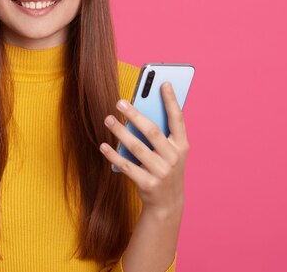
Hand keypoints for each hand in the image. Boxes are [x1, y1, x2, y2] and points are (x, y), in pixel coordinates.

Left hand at [99, 82, 188, 218]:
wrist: (167, 203)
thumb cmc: (165, 168)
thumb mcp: (170, 152)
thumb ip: (161, 133)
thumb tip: (139, 110)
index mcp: (182, 146)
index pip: (178, 119)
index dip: (171, 101)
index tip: (164, 83)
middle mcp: (174, 158)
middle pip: (152, 132)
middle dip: (135, 115)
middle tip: (120, 102)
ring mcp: (161, 172)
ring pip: (137, 148)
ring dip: (120, 132)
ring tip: (108, 119)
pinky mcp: (148, 184)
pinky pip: (127, 166)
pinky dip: (114, 155)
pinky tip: (104, 145)